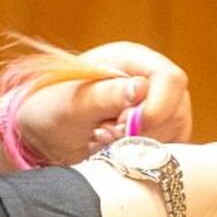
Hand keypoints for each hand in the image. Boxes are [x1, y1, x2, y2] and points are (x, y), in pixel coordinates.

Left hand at [13, 41, 191, 164]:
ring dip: (139, 146)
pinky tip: (112, 150)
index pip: (171, 80)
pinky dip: (140, 156)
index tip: (124, 126)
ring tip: (101, 140)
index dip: (156, 108)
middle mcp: (149, 79)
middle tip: (104, 135)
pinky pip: (166, 149)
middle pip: (176, 109)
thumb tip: (140, 88)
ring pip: (173, 133)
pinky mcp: (156, 132)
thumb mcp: (72, 102)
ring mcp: (156, 106)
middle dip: (143, 132)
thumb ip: (105, 95)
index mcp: (131, 59)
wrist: (40, 132)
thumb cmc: (50, 109)